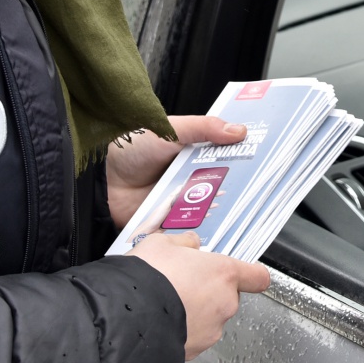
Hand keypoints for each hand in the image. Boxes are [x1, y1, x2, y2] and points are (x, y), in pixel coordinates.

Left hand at [106, 118, 246, 228]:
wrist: (98, 178)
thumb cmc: (129, 148)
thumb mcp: (170, 129)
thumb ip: (203, 128)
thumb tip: (238, 130)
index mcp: (191, 154)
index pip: (225, 157)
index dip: (244, 160)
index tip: (265, 162)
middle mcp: (187, 178)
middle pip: (221, 186)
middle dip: (238, 191)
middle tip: (258, 195)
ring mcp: (178, 201)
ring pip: (207, 209)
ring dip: (220, 214)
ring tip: (238, 217)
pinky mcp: (166, 222)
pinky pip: (187, 228)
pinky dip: (198, 232)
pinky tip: (212, 234)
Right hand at [126, 232, 270, 358]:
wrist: (125, 319)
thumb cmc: (147, 277)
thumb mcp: (161, 244)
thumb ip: (183, 243)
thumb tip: (191, 244)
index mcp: (224, 274)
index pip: (258, 277)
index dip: (250, 275)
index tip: (243, 274)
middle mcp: (225, 304)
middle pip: (227, 297)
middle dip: (208, 292)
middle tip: (182, 283)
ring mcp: (211, 331)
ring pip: (209, 319)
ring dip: (194, 313)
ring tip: (165, 304)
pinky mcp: (195, 352)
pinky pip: (192, 338)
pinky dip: (181, 332)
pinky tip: (159, 322)